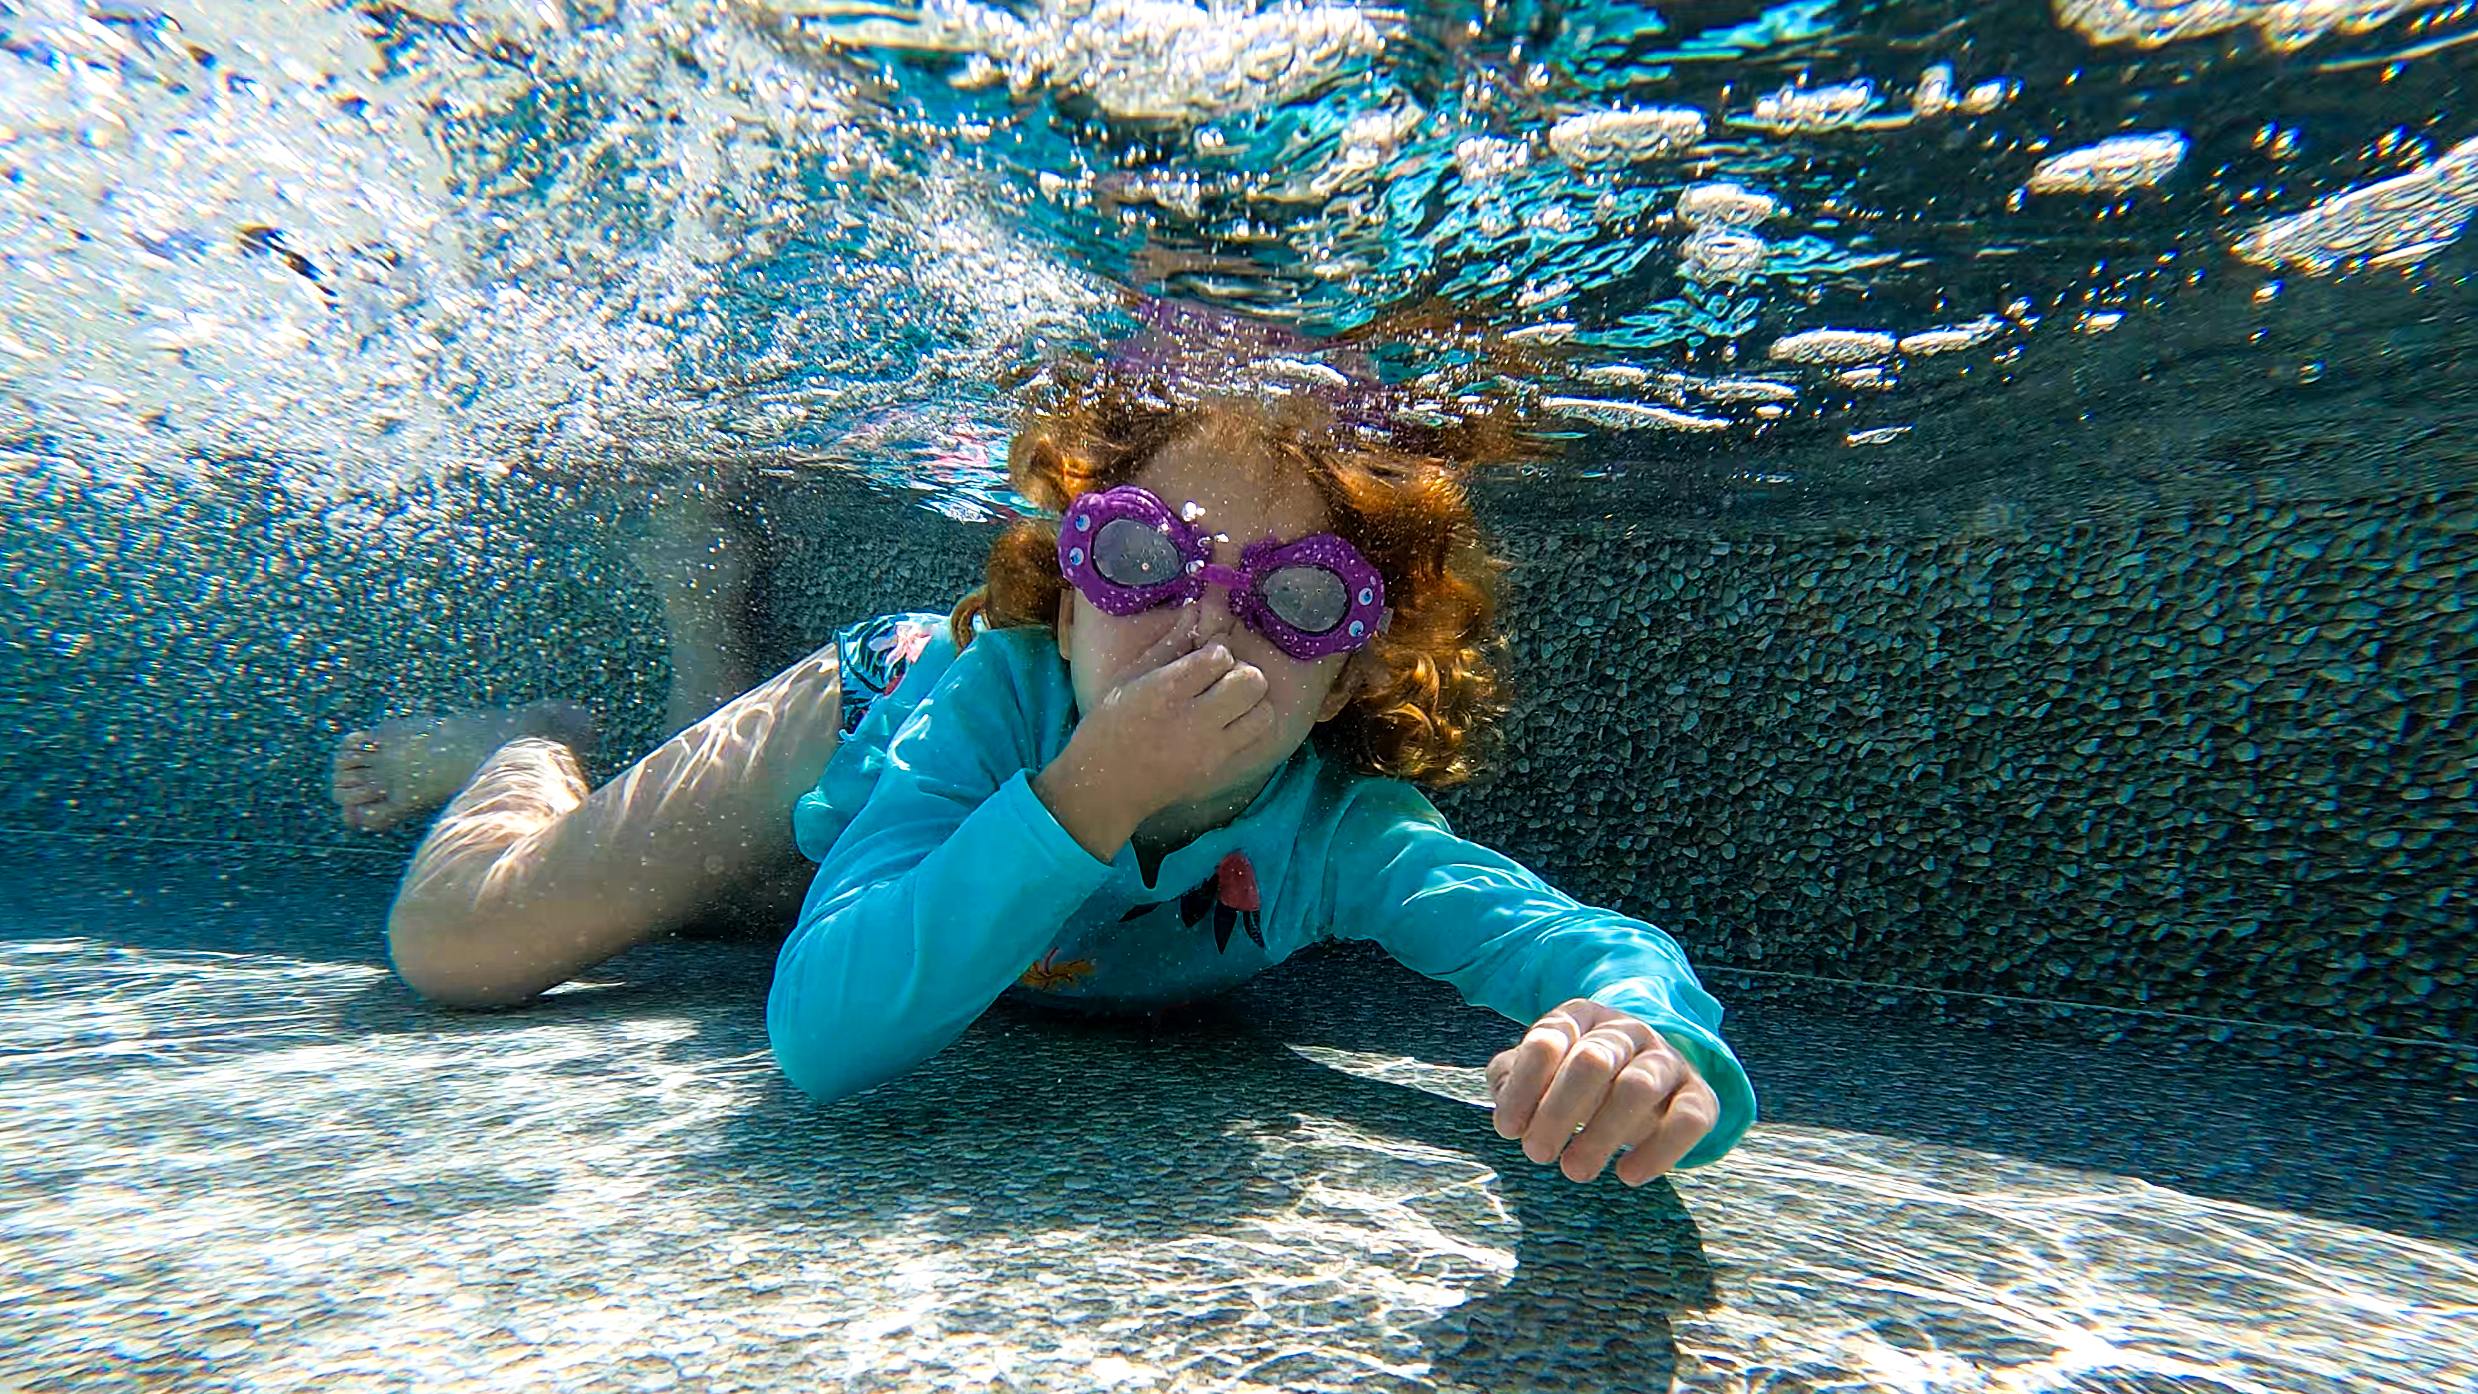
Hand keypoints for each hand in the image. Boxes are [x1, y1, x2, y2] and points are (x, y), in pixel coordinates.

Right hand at [1037, 623, 1277, 853]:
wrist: (1104, 786)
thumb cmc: (1109, 725)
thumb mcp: (1129, 677)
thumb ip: (1169, 645)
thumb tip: (1196, 611)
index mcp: (1166, 690)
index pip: (1219, 656)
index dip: (1218, 652)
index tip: (1204, 660)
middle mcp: (1193, 719)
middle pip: (1251, 682)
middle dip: (1243, 672)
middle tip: (1223, 680)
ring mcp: (1209, 749)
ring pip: (1263, 712)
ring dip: (1252, 701)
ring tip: (1229, 703)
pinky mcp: (1217, 770)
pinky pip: (1256, 740)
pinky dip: (1249, 725)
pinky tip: (1228, 724)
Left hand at [1487, 998, 1717, 1186]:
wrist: (1649, 1078)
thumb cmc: (1578, 1080)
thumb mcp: (1539, 1071)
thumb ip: (1511, 1080)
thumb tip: (1509, 1111)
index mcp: (1582, 1017)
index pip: (1548, 1041)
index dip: (1524, 1086)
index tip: (1509, 1129)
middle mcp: (1627, 1030)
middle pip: (1592, 1061)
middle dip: (1559, 1111)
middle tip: (1537, 1153)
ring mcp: (1667, 1059)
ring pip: (1638, 1087)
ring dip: (1602, 1134)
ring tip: (1574, 1170)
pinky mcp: (1699, 1094)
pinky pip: (1689, 1118)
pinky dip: (1659, 1151)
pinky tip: (1626, 1175)